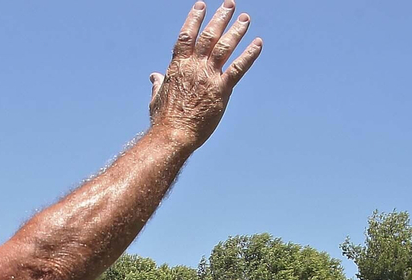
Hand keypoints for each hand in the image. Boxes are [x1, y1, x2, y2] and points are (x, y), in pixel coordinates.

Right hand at [148, 1, 261, 149]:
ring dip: (236, 30)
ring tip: (245, 18)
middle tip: (230, 4)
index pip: (187, 35)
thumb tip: (153, 76)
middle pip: (209, 35)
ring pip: (225, 46)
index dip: (194, 18)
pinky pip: (238, 67)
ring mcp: (208, 76)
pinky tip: (258, 43)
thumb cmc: (163, 119)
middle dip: (220, 17)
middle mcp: (194, 66)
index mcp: (178, 65)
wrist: (174, 134)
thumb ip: (158, 83)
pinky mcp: (221, 89)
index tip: (201, 5)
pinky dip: (249, 54)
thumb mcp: (156, 97)